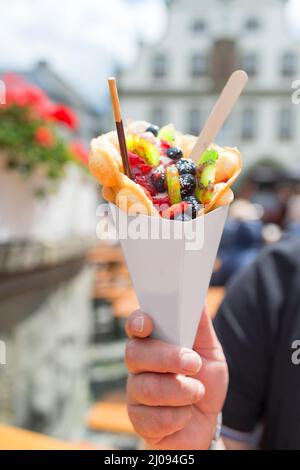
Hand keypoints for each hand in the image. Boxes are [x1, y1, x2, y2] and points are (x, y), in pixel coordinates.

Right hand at [125, 308, 227, 449]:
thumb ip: (201, 326)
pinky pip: (152, 419)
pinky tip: (185, 414)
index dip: (137, 322)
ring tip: (197, 392)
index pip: (135, 326)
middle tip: (194, 363)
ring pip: (146, 387)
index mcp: (153, 342)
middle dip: (167, 358)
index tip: (148, 325)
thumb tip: (198, 299)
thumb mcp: (210, 351)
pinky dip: (178, 417)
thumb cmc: (204, 381)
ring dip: (180, 391)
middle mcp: (138, 365)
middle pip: (135, 354)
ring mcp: (135, 392)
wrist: (207, 422)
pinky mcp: (138, 420)